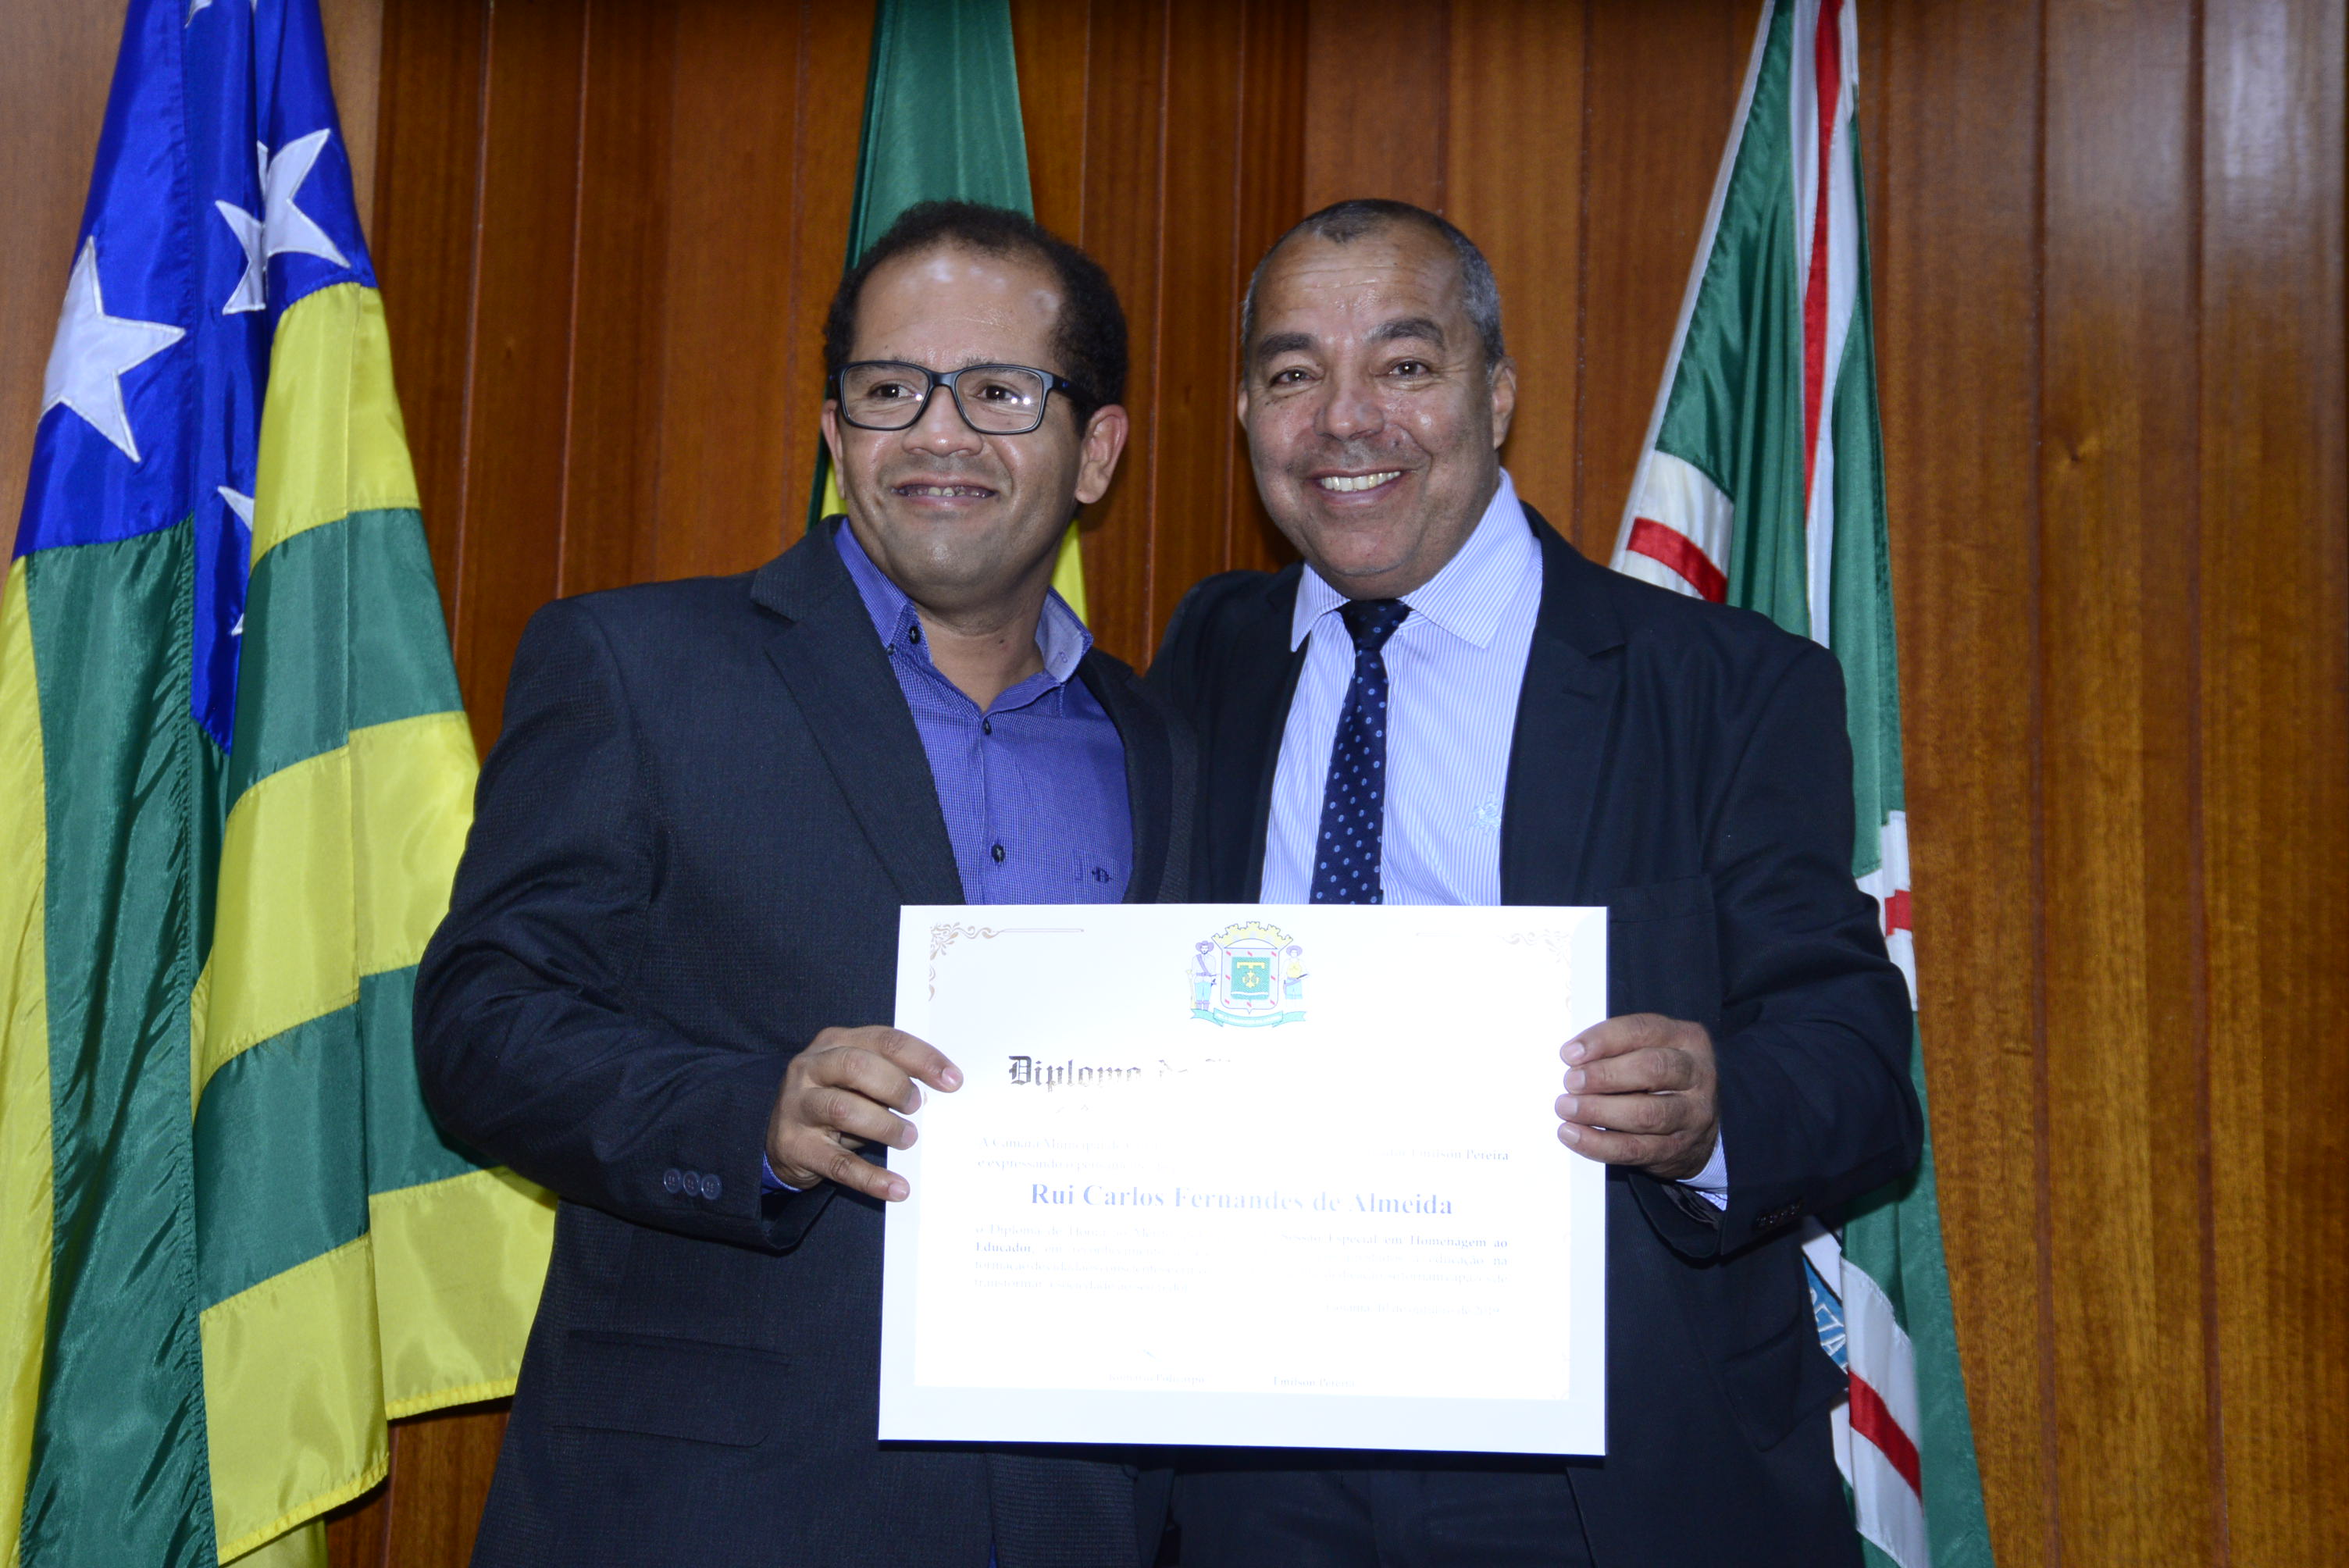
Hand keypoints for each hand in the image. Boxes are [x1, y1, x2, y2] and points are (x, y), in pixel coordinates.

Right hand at [766, 1026, 961, 1201]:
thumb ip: (889, 1074)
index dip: (922, 1058)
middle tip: (917, 1107)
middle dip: (896, 1086)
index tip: (952, 1080)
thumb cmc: (835, 1099)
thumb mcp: (856, 1079)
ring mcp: (798, 1106)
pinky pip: (838, 1163)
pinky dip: (871, 1178)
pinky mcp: (795, 1146)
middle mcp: (810, 1068)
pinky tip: (897, 1187)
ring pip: (844, 1110)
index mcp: (834, 1043)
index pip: (884, 1040)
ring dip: (885, 1126)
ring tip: (908, 1138)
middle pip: (857, 1066)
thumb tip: (943, 1088)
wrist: (779, 1139)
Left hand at [1555, 1013, 1718, 1181]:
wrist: (1696, 1130)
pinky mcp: (1677, 1148)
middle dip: (1604, 1075)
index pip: (1643, 1030)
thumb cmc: (1660, 1080)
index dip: (1603, 1040)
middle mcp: (1696, 1074)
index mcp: (1687, 1039)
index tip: (1570, 1053)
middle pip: (1651, 1069)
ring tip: (1566, 1108)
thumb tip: (1572, 1058)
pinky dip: (1598, 1144)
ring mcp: (1691, 1114)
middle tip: (1570, 1082)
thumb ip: (1616, 1049)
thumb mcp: (1648, 1050)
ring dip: (1598, 1110)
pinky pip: (1634, 1149)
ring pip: (1645, 1113)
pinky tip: (1573, 1135)